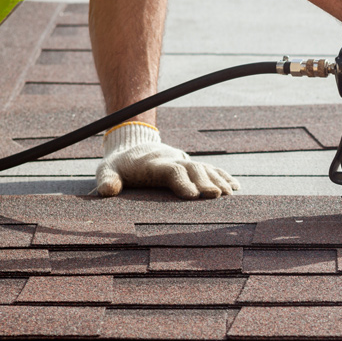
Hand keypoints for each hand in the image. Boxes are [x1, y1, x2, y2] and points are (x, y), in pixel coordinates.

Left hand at [96, 122, 238, 198]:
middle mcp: (173, 160)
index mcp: (153, 164)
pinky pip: (211, 169)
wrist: (133, 144)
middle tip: (216, 196)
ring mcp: (184, 161)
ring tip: (229, 194)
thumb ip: (107, 180)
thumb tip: (107, 192)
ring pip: (205, 168)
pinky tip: (235, 187)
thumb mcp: (106, 170)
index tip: (192, 196)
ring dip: (218, 180)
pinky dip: (223, 176)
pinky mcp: (191, 165)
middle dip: (206, 181)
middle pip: (193, 168)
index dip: (182, 182)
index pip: (171, 170)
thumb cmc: (119, 165)